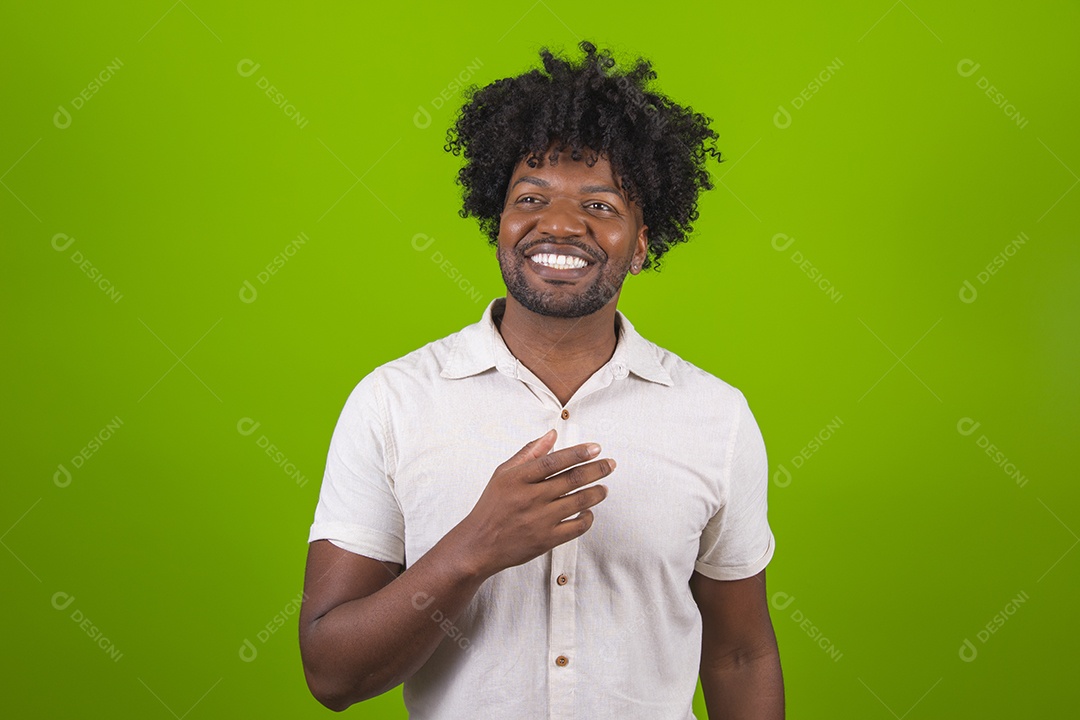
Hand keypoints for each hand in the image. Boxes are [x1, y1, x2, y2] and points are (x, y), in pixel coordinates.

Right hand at [455, 429, 614, 577]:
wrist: (480, 544)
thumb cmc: (492, 506)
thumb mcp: (503, 473)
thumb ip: (529, 453)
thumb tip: (552, 435)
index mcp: (518, 478)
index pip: (555, 460)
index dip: (578, 453)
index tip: (595, 448)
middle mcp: (531, 498)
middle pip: (572, 479)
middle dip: (597, 470)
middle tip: (610, 464)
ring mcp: (540, 520)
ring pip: (579, 502)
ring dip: (596, 493)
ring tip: (604, 488)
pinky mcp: (546, 540)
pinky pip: (576, 528)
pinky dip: (587, 518)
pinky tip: (589, 512)